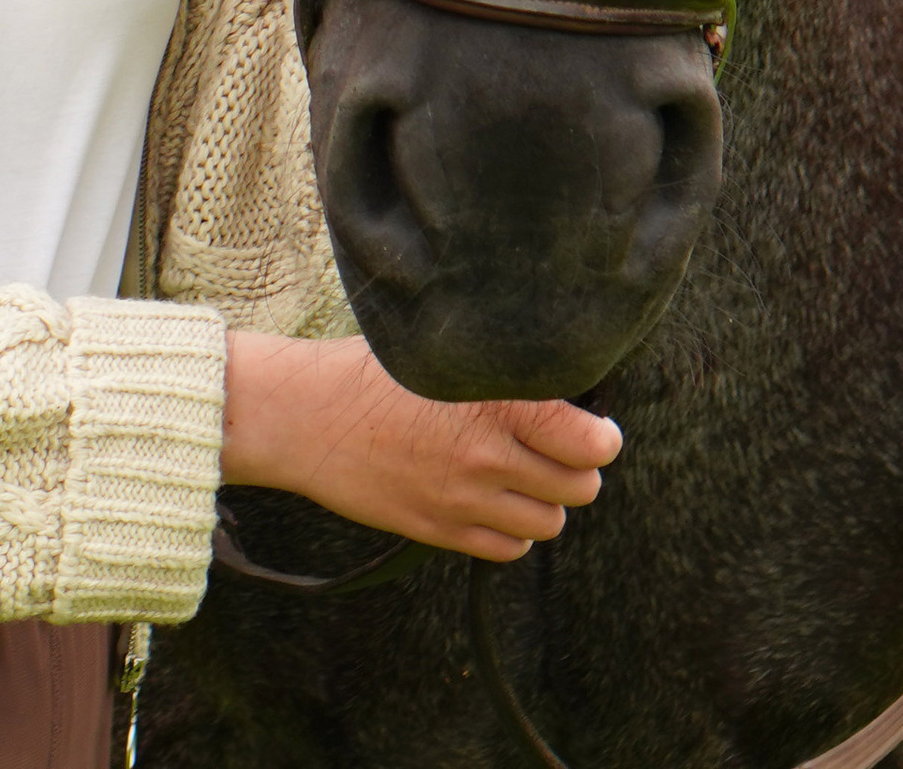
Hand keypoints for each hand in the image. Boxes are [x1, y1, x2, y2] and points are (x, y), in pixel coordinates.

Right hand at [220, 331, 620, 562]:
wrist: (302, 416)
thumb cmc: (364, 372)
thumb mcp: (436, 353)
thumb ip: (496, 370)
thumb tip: (550, 381)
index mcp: (493, 402)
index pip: (589, 442)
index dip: (600, 437)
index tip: (593, 428)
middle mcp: (487, 456)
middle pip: (579, 487)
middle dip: (576, 469)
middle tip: (557, 449)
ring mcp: (464, 500)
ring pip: (549, 523)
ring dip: (544, 500)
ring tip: (521, 473)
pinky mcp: (440, 531)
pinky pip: (507, 548)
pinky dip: (511, 530)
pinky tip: (491, 499)